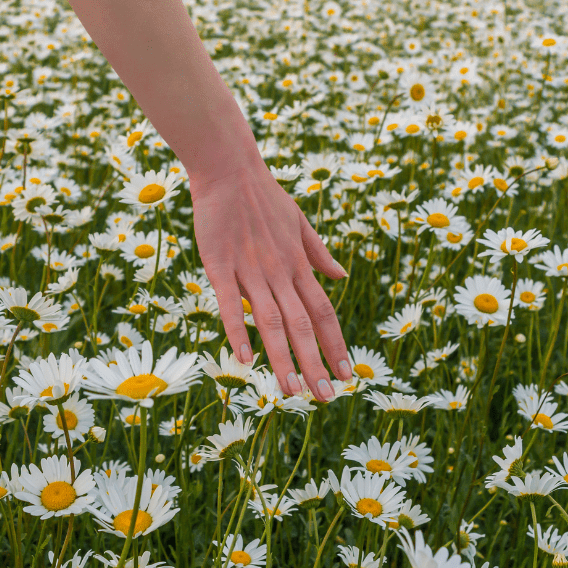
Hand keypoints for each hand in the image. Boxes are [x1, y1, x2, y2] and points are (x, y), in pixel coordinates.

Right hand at [189, 157, 351, 401]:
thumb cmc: (263, 195)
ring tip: (291, 391)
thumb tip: (342, 275)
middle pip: (302, 325)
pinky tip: (246, 360)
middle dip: (315, 363)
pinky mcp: (220, 266)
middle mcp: (280, 272)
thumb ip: (319, 252)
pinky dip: (239, 332)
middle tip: (324, 398)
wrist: (229, 169)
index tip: (347, 375)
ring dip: (283, 358)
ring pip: (271, 322)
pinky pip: (231, 305)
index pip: (323, 312)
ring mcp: (251, 271)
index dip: (335, 344)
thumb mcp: (300, 221)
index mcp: (298, 265)